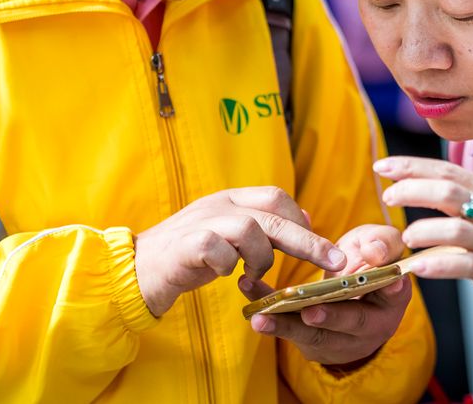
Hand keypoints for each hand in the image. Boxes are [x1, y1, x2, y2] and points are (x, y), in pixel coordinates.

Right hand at [134, 187, 345, 316]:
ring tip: (252, 274)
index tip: (319, 242)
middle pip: (272, 213)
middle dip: (309, 240)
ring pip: (250, 228)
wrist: (138, 269)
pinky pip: (218, 250)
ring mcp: (200, 222)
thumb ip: (260, 227)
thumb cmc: (188, 256)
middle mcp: (217, 204)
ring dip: (261, 257)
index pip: (274, 196)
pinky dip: (229, 266)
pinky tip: (226, 276)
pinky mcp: (185, 245)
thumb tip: (304, 217)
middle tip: (335, 262)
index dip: (300, 218)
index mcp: (228, 199)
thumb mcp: (227, 235)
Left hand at [238, 224, 411, 365]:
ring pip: (315, 336)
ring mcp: (343, 341)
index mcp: (392, 298)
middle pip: (353, 322)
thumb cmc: (365, 264)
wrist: (348, 295)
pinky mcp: (316, 345)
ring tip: (261, 317)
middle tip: (310, 312)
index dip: (394, 288)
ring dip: (286, 326)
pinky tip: (250, 308)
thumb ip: (380, 243)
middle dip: (331, 317)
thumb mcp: (377, 247)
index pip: (396, 292)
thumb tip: (374, 252)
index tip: (391, 282)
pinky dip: (270, 320)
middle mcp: (372, 325)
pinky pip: (291, 333)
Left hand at [375, 156, 472, 313]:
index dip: (412, 166)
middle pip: (447, 191)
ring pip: (455, 228)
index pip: (447, 172)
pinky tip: (420, 268)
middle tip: (388, 197)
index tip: (383, 166)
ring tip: (407, 238)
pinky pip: (467, 266)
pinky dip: (439, 265)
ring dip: (424, 230)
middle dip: (412, 189)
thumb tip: (444, 190)